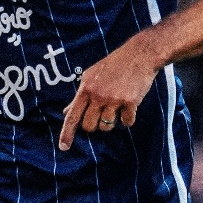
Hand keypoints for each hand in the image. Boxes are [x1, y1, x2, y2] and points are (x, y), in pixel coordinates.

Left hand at [57, 36, 160, 150]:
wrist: (139, 54)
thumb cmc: (114, 65)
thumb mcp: (91, 76)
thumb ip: (80, 96)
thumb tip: (66, 112)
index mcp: (86, 89)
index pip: (72, 116)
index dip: (67, 133)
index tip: (63, 147)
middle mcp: (98, 95)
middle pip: (89, 126)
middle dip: (94, 125)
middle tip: (102, 114)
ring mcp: (114, 99)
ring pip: (106, 127)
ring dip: (111, 122)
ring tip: (116, 107)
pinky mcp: (130, 102)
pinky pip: (126, 122)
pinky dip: (127, 119)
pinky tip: (129, 107)